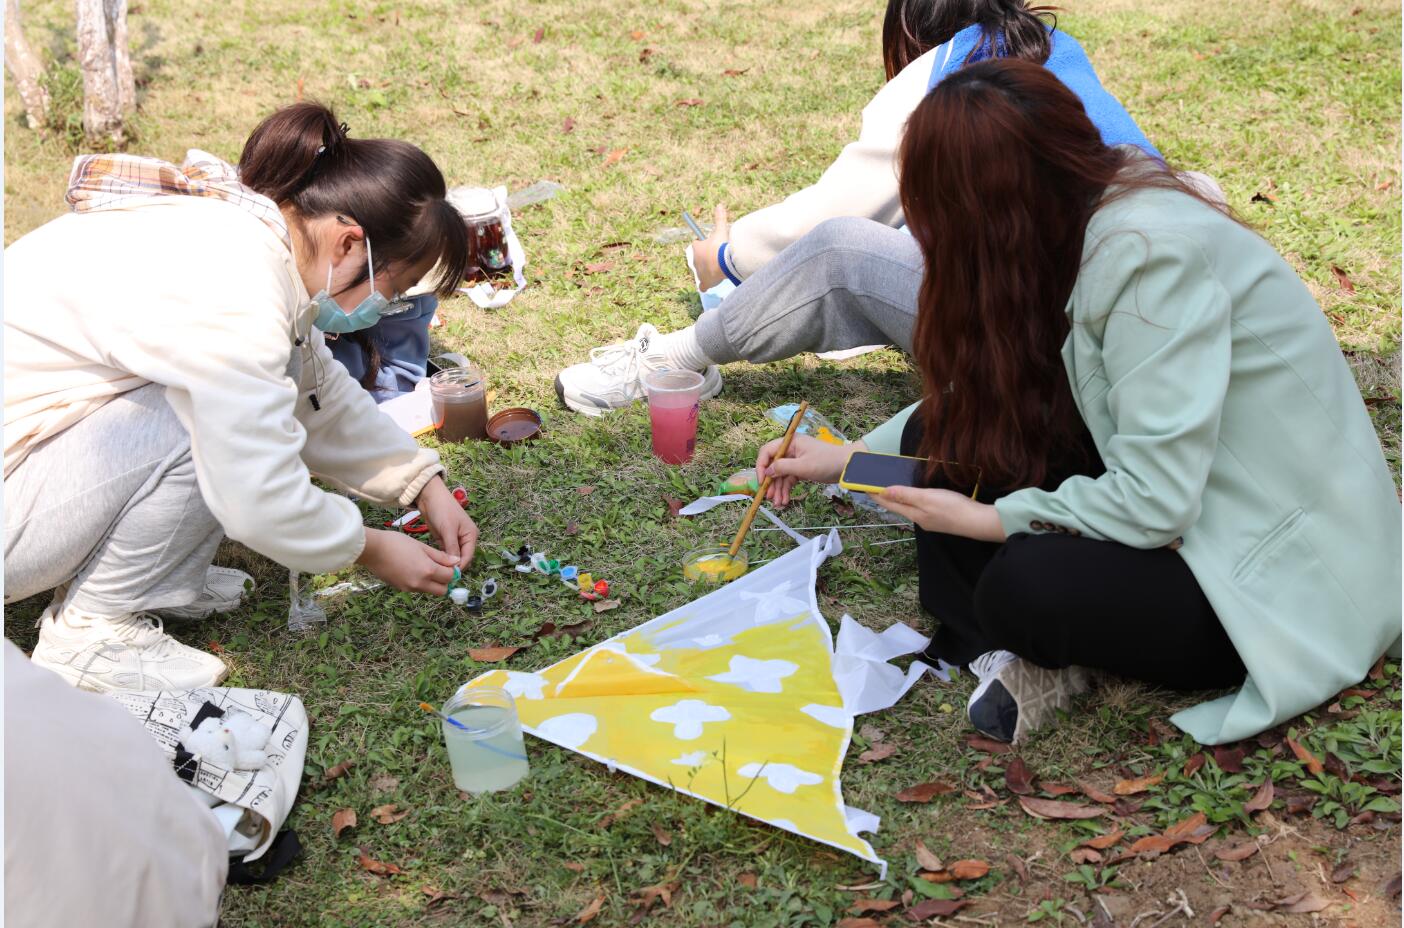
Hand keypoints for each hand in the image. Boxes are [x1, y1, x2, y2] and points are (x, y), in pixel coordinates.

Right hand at [357, 528, 459, 594]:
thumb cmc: (396, 543)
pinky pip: (417, 589)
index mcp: (427, 571)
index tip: (449, 563)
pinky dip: (420, 582)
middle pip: (442, 591)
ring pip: (429, 591)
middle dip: (444, 581)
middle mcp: (420, 583)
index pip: (449, 577)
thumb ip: (440, 556)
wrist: (372, 550)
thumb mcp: (421, 546)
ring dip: (432, 583)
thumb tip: (456, 562)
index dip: (452, 571)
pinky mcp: (400, 589)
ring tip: (425, 566)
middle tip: (440, 568)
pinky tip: (413, 569)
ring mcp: (409, 588)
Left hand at [414, 476, 477, 567]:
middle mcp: (465, 538)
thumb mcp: (448, 529)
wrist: (429, 496)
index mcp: (471, 535)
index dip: (460, 566)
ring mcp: (455, 539)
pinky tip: (434, 564)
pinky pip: (445, 553)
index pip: (468, 556)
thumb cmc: (442, 510)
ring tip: (437, 571)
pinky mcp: (445, 539)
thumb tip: (455, 565)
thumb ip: (452, 547)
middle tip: (442, 575)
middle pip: (462, 558)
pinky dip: (441, 558)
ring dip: (447, 563)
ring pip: (453, 557)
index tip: (449, 576)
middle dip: (454, 566)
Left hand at [688, 204, 731, 290]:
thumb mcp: (720, 231)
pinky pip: (703, 285)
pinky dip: (705, 285)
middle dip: (706, 258)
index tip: (711, 245)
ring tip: (717, 269)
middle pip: (699, 258)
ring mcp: (699, 272)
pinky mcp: (705, 282)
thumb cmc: (720, 247)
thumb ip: (720, 219)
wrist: (723, 263)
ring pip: (702, 271)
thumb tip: (719, 205)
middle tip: (716, 258)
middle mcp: (695, 261)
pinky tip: (709, 286)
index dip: (703, 244)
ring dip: (707, 270)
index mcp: (697, 248)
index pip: (697, 244)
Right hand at [755, 435, 863, 506]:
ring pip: (781, 476)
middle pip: (773, 466)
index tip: (762, 482)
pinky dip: (786, 490)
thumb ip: (783, 468)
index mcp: (789, 443)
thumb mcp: (803, 466)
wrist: (847, 466)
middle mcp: (790, 450)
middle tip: (769, 498)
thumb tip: (767, 472)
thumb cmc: (826, 462)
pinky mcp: (801, 469)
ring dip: (778, 489)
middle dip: (771, 483)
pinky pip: (789, 479)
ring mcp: (795, 460)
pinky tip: (785, 500)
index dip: (761, 466)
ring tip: (779, 504)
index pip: (767, 452)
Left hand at [872, 486, 1005, 541]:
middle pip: (898, 506)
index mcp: (914, 514)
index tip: (864, 485)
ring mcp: (930, 520)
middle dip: (885, 496)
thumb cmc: (953, 508)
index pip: (890, 503)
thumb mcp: (927, 498)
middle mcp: (920, 519)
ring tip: (890, 488)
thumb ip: (905, 495)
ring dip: (898, 498)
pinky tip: (914, 496)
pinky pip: (919, 507)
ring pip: (908, 508)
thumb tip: (884, 492)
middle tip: (874, 485)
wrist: (979, 522)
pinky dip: (912, 499)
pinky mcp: (940, 517)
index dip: (877, 494)